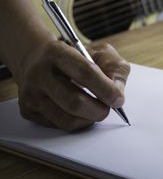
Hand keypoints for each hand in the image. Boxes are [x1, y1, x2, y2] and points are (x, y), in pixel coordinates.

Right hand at [15, 40, 129, 131]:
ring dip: (89, 119)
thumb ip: (114, 68)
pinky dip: (77, 123)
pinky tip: (81, 112)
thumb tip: (117, 94)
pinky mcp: (28, 110)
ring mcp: (31, 93)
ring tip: (96, 110)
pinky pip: (58, 126)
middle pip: (74, 101)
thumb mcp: (99, 52)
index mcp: (58, 52)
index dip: (105, 89)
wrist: (38, 60)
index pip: (85, 73)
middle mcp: (40, 73)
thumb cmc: (75, 57)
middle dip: (98, 110)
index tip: (118, 99)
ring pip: (67, 119)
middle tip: (108, 108)